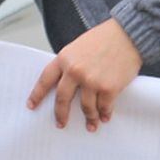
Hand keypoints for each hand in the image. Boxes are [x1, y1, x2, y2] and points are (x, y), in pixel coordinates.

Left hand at [26, 18, 142, 131]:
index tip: (32, 106)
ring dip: (89, 118)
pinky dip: (104, 114)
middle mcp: (75, 71)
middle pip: (62, 99)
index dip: (37, 95)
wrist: (128, 34)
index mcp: (64, 58)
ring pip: (85, 107)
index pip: (45, 80)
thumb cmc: (104, 38)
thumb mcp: (79, 46)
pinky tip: (105, 117)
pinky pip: (103, 107)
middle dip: (60, 114)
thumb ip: (70, 63)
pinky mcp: (109, 88)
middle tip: (60, 123)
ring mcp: (92, 81)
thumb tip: (66, 84)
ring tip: (91, 124)